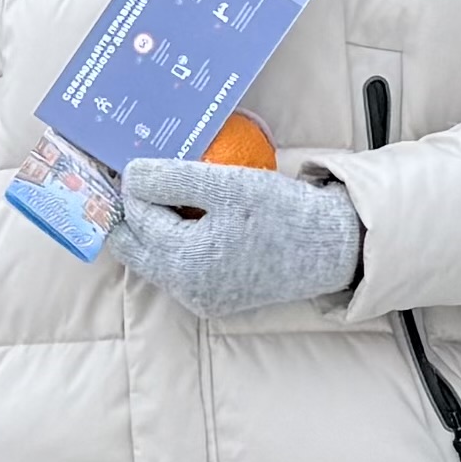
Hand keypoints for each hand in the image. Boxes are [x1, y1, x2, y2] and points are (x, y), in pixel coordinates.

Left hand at [113, 156, 361, 319]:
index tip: (136, 161)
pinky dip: (176, 243)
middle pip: (132, 247)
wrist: (331, 249)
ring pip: (152, 259)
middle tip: (146, 179)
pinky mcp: (214, 300)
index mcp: (184, 261)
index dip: (134, 186)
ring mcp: (198, 299)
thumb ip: (172, 179)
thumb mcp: (226, 185)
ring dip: (154, 227)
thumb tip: (129, 175)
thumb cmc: (282, 212)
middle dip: (133, 212)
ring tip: (172, 194)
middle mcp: (185, 289)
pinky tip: (194, 219)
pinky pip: (176, 271)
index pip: (134, 218)